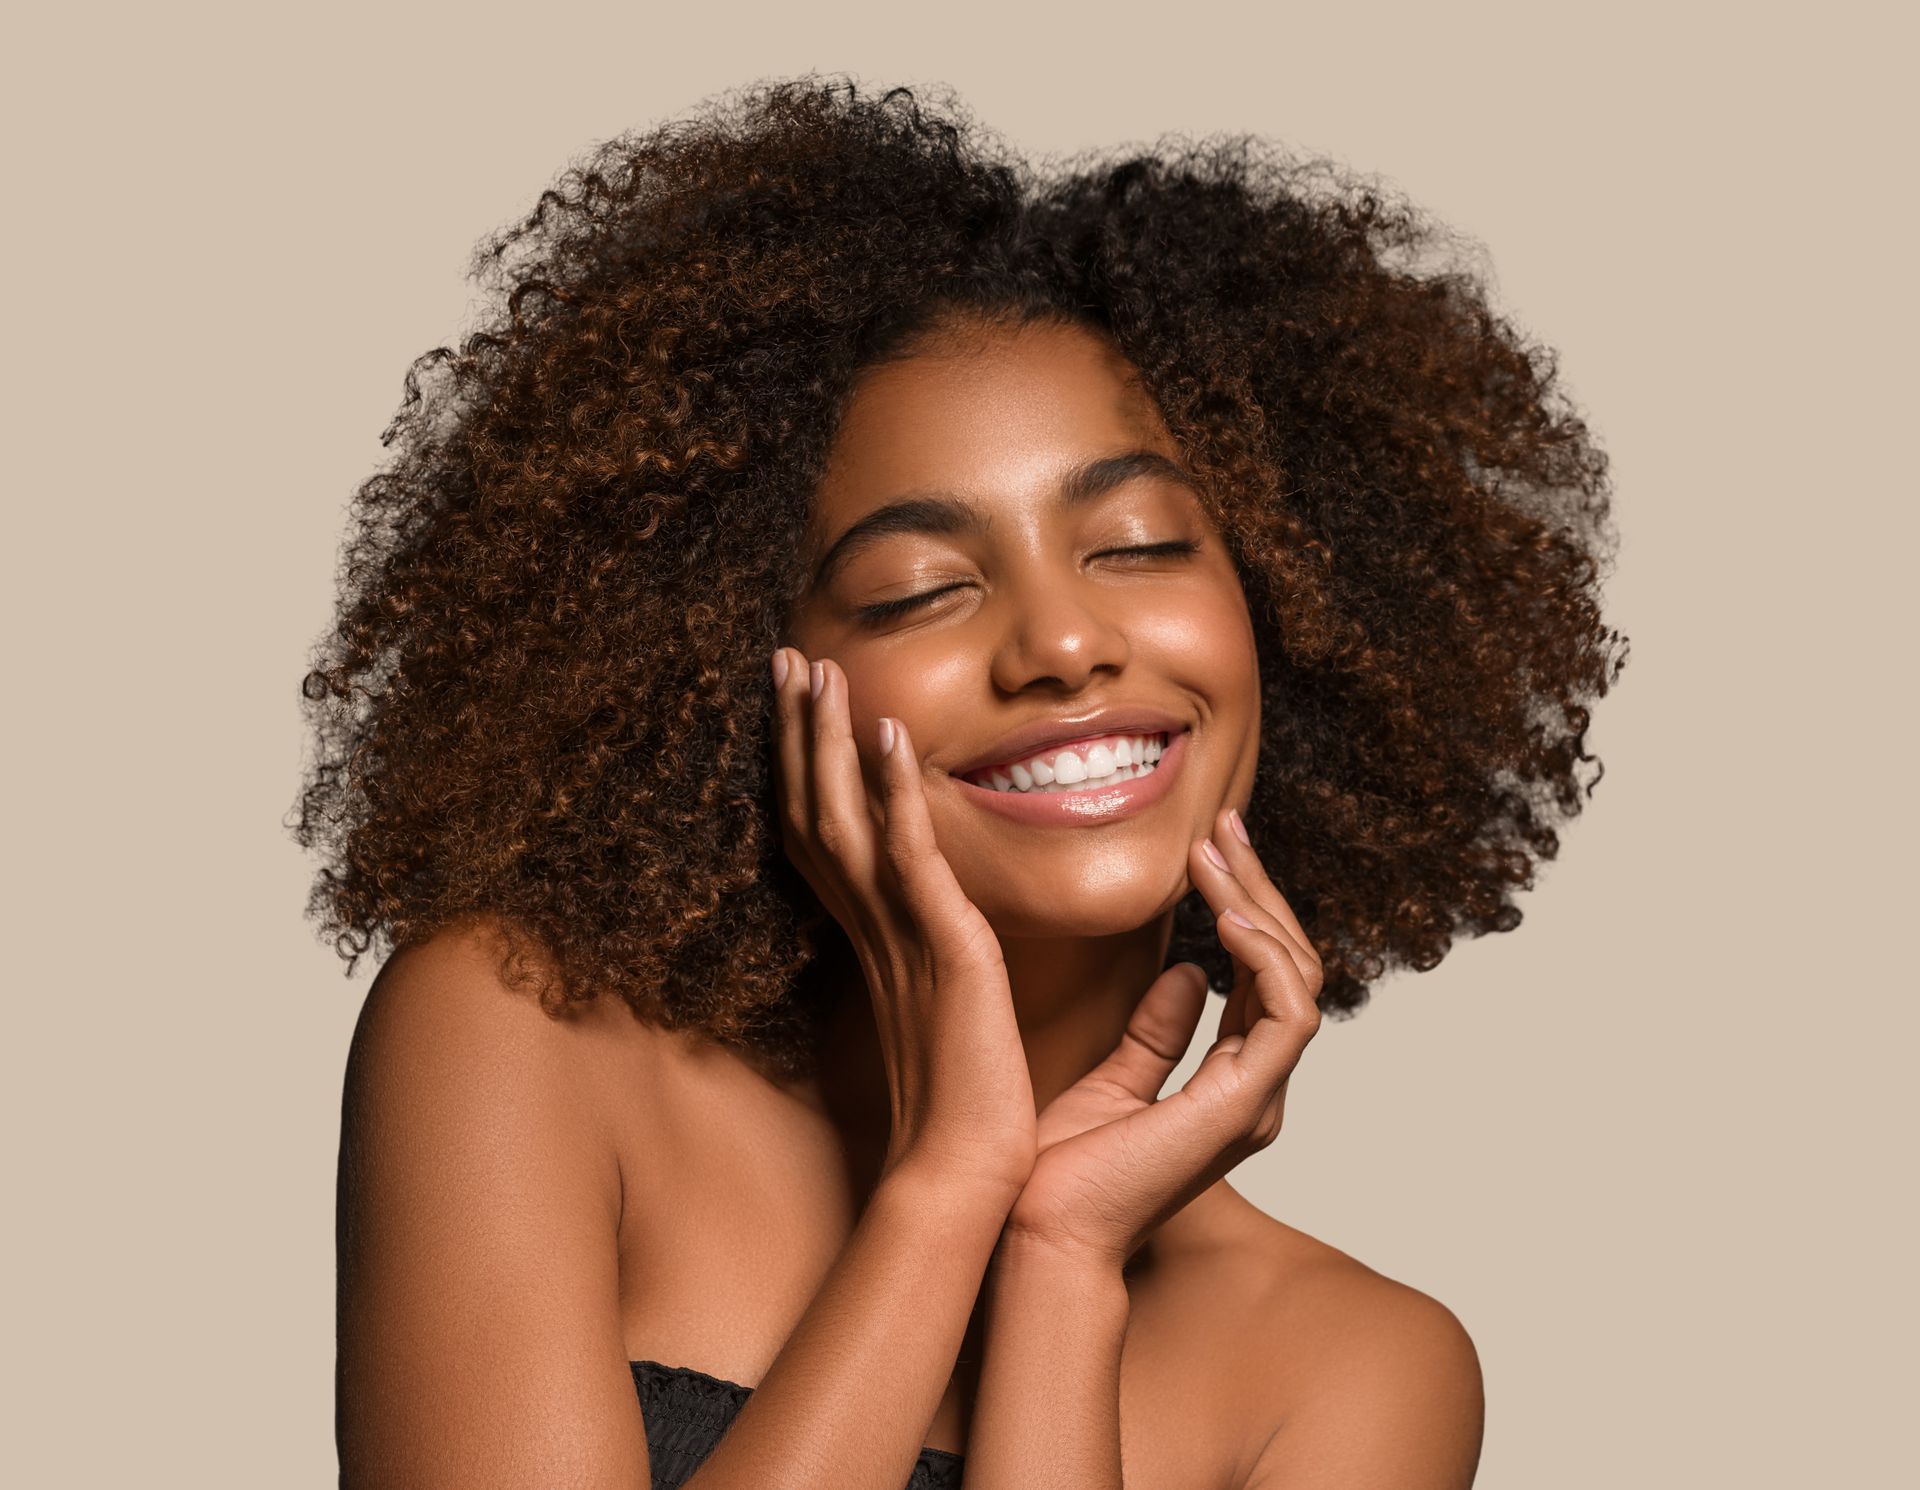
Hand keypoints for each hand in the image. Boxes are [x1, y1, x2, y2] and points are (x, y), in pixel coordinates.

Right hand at [770, 647, 1036, 1203]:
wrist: (961, 1178)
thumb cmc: (963, 1115)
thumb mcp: (954, 1017)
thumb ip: (949, 965)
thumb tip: (958, 940)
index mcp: (875, 945)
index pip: (827, 840)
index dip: (807, 772)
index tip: (801, 708)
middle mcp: (872, 933)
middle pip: (816, 813)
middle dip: (800, 734)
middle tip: (786, 659)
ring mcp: (899, 937)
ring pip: (844, 820)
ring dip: (828, 740)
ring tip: (816, 668)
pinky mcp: (941, 947)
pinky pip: (908, 855)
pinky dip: (894, 792)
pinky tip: (887, 735)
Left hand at [1001, 805, 1323, 1264]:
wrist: (1035, 1232)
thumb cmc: (1060, 1171)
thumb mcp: (1111, 1077)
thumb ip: (1156, 1030)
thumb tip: (1188, 971)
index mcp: (1231, 1083)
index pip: (1262, 975)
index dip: (1245, 905)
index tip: (1207, 845)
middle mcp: (1256, 1089)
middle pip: (1290, 967)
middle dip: (1259, 888)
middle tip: (1222, 825)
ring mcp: (1257, 1100)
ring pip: (1298, 980)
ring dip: (1259, 906)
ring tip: (1213, 855)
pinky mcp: (1243, 1106)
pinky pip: (1288, 1015)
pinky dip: (1266, 958)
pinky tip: (1226, 916)